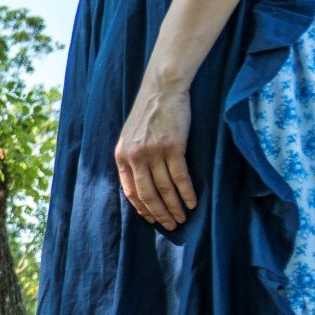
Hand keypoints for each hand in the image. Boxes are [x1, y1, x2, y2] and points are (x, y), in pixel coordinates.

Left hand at [115, 80, 196, 230]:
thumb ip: (131, 158)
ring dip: (174, 207)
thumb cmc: (149, 113)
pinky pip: (180, 177)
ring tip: (182, 218)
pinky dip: (187, 193)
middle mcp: (135, 157)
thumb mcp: (130, 137)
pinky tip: (192, 203)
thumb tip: (139, 181)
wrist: (162, 89)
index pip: (130, 192)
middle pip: (147, 195)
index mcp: (122, 157)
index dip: (142, 209)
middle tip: (170, 225)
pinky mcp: (173, 147)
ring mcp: (153, 153)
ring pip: (164, 189)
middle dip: (159, 214)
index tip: (151, 219)